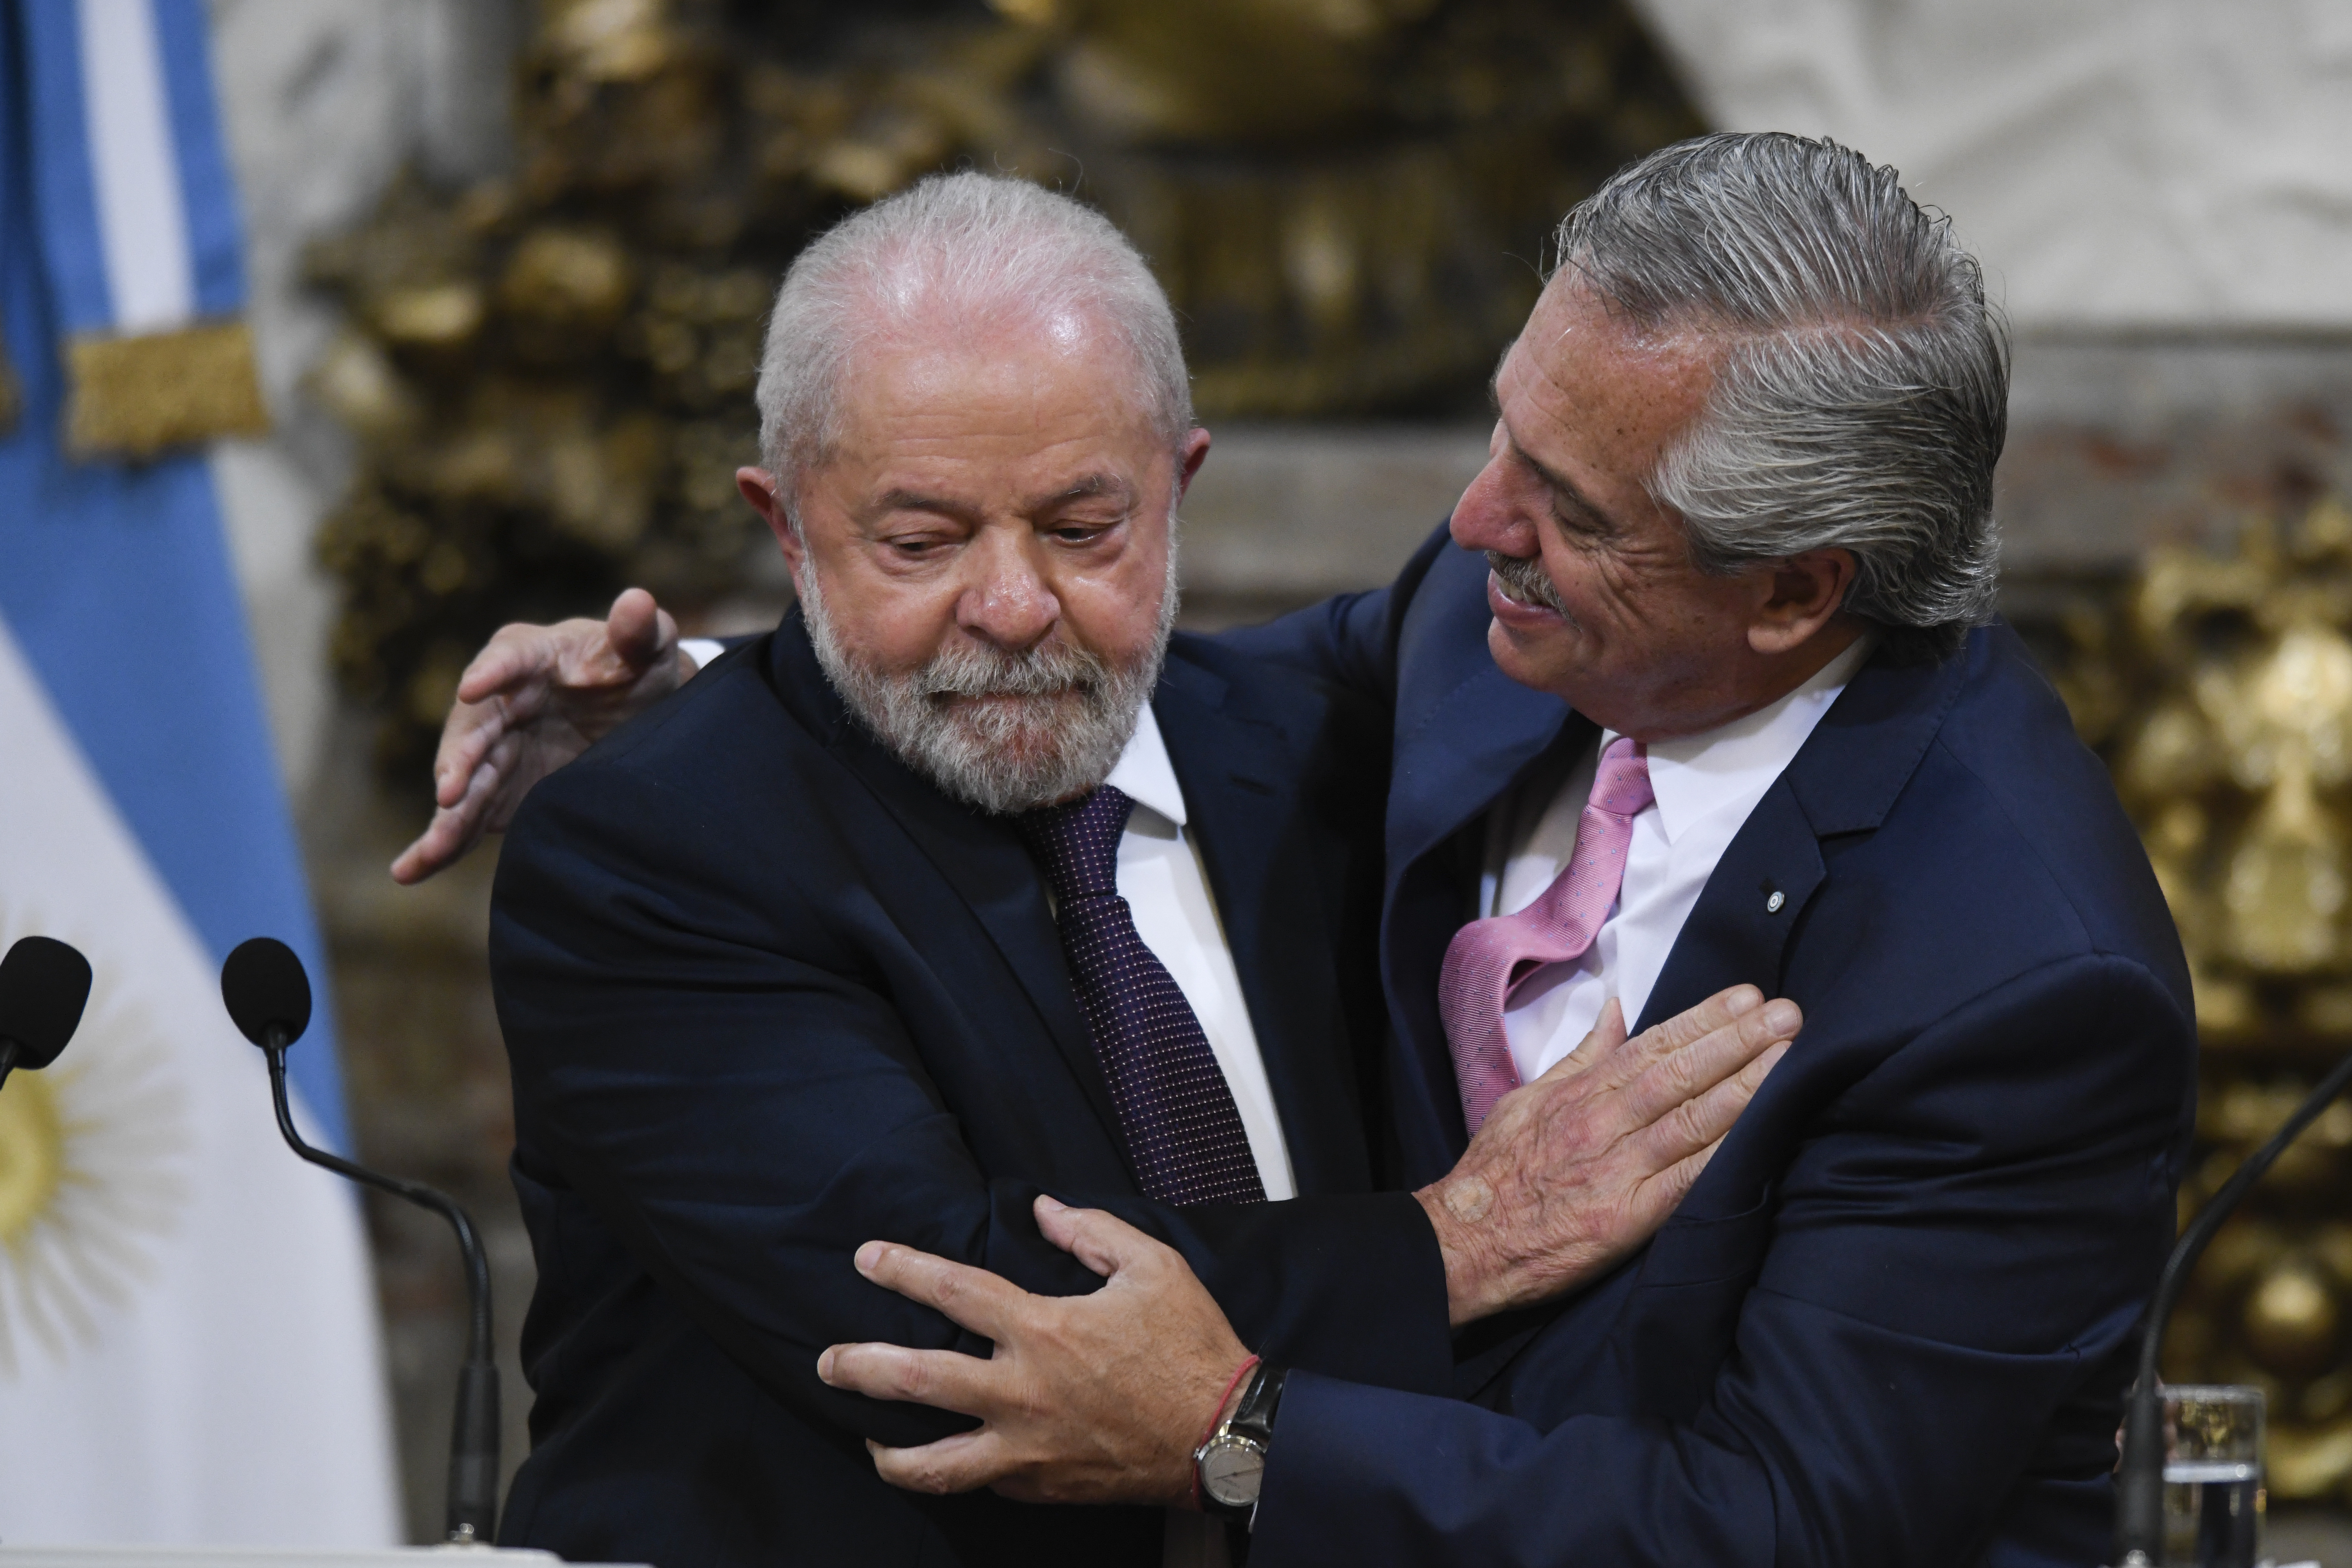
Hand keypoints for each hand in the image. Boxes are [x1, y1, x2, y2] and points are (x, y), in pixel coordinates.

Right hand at [391, 588, 695, 883]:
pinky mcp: (498, 791)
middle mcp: (499, 701)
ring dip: (448, 813)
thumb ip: (641, 631)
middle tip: (451, 788)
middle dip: (460, 759)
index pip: (508, 658)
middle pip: (473, 728)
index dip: (493, 673)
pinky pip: (466, 817)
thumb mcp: (649, 648)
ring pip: (464, 781)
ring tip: (433, 847)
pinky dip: (440, 843)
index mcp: (530, 655)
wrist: (640, 715)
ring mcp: (494, 749)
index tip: (474, 688)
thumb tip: (638, 602)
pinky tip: (410, 870)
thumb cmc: (638, 669)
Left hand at [816, 1195, 1246, 1506]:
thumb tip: (1043, 1210)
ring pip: (931, 1462)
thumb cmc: (1192, 1347)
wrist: (1224, 1437)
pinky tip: (941, 1458)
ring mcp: (1027, 1449)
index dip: (902, 1269)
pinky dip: (953, 1471)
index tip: (867, 1259)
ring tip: (866, 1436)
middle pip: (915, 1381)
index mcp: (1045, 1331)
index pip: (952, 1291)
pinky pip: (981, 1482)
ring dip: (886, 1449)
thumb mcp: (1153, 1267)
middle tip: (827, 1362)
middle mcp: (1023, 1393)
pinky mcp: (1041, 1486)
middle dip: (859, 1368)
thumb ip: (1091, 1232)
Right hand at [1419, 985, 1798, 1325]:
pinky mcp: (1628, 1218)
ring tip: (1789, 1058)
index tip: (1745, 996)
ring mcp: (1617, 1170)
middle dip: (1738, 1041)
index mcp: (1581, 1094)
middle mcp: (1603, 1124)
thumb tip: (1615, 1009)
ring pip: (1690, 1119)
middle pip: (1680, 1074)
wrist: (1466, 1242)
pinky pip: (1687, 1179)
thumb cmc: (1496, 1171)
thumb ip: (1581, 1056)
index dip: (1703, 1019)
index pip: (1653, 1046)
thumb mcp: (1529, 1098)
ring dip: (1746, 1086)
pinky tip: (1763, 1133)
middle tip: (1787, 1014)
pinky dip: (1725, 1154)